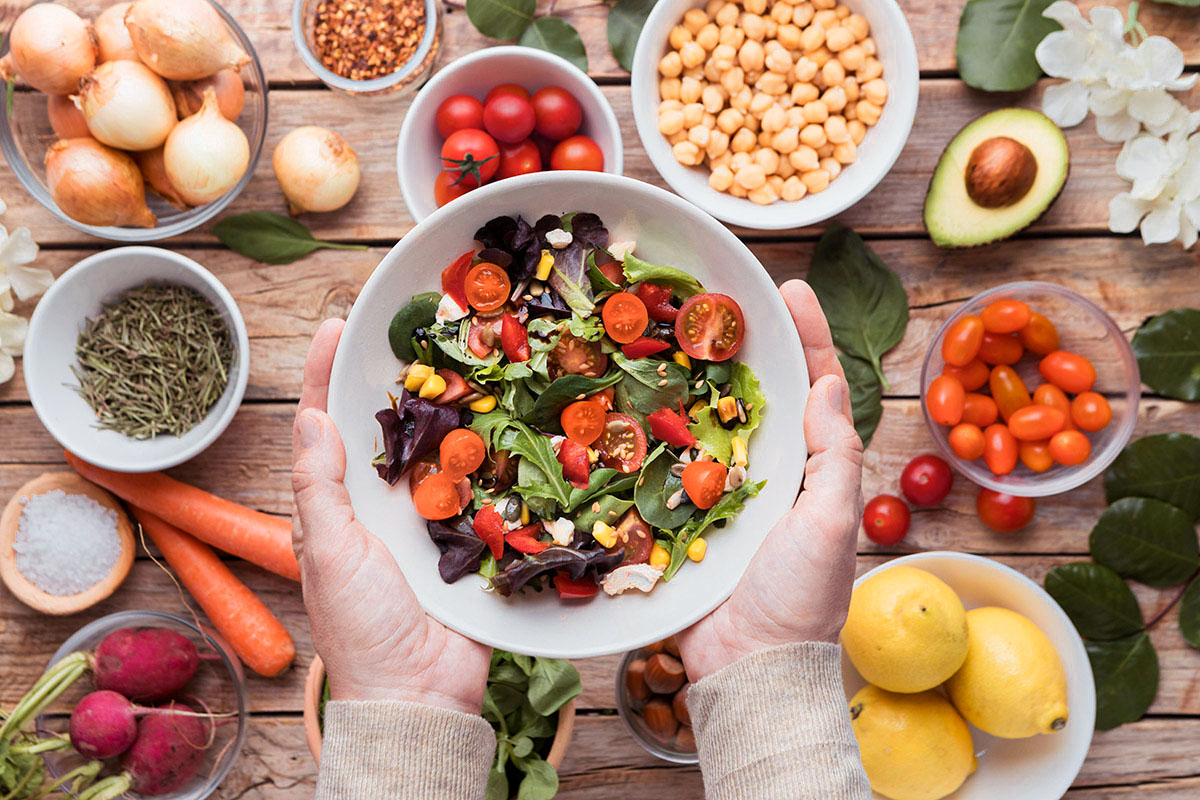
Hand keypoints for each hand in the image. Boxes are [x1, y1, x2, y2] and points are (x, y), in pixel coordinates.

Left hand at [292, 319, 491, 713]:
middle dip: (398, 378)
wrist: (420, 692)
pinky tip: (509, 416)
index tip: (335, 327)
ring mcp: (430, 518)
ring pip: (439, 448)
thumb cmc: (360, 627)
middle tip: (418, 327)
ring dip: (453, 407)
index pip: (324, 426)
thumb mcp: (328, 552)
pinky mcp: (472, 535)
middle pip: (387, 427)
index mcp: (337, 505)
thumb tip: (309, 416)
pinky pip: (484, 486)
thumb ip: (318, 486)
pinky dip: (495, 453)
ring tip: (468, 356)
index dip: (324, 376)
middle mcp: (383, 503)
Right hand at [677, 279, 863, 681]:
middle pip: (754, 392)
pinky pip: (660, 464)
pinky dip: (646, 430)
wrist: (746, 667)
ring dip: (685, 377)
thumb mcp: (828, 523)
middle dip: (738, 343)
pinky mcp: (677, 515)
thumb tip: (827, 386)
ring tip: (664, 328)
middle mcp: (765, 472)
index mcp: (808, 469)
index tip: (790, 289)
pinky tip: (625, 397)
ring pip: (702, 419)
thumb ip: (833, 457)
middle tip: (711, 296)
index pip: (814, 387)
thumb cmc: (799, 599)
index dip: (806, 336)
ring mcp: (717, 492)